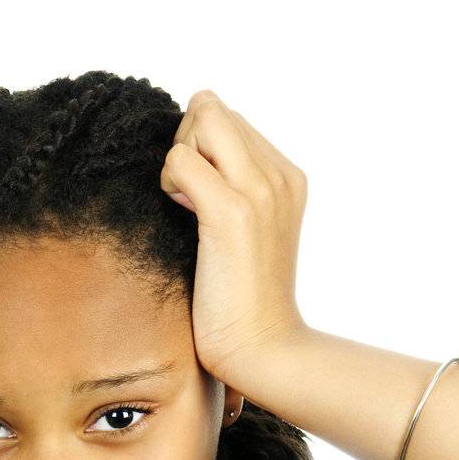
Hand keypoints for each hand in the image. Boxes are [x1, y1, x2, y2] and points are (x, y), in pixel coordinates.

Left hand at [160, 91, 309, 383]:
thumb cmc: (240, 297)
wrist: (262, 347)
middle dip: (187, 145)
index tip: (200, 194)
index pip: (228, 119)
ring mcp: (260, 191)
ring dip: (178, 161)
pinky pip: (182, 160)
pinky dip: (170, 181)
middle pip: (213, 111)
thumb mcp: (241, 229)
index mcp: (288, 177)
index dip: (201, 147)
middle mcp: (281, 175)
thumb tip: (185, 153)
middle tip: (190, 199)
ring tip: (188, 208)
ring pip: (201, 124)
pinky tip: (181, 214)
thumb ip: (226, 186)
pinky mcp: (232, 212)